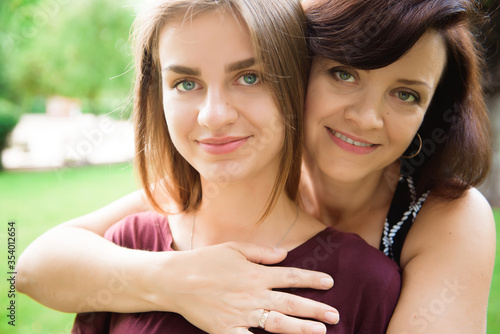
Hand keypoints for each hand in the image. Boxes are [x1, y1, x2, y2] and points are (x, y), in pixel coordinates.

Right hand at [151, 242, 338, 333]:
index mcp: (255, 274)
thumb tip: (284, 253)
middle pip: (291, 303)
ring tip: (320, 332)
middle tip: (336, 315)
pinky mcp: (226, 330)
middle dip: (316, 309)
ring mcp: (241, 315)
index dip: (312, 279)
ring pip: (277, 324)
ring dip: (301, 329)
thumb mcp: (233, 248)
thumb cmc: (203, 261)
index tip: (330, 282)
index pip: (291, 276)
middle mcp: (252, 295)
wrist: (174, 280)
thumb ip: (261, 252)